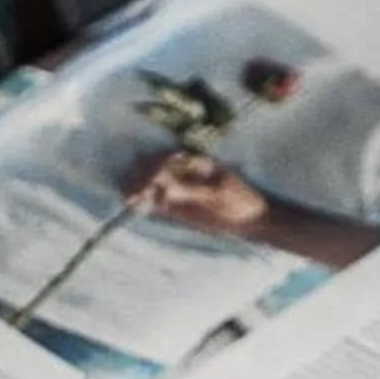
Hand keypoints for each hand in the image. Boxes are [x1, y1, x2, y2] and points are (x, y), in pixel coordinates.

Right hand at [123, 151, 271, 237]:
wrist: (251, 218)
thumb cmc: (240, 199)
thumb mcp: (218, 192)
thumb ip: (191, 190)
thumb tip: (165, 189)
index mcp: (193, 161)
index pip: (165, 159)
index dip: (153, 169)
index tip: (148, 183)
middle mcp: (181, 171)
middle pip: (151, 169)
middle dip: (139, 177)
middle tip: (131, 193)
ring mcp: (176, 188)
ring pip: (149, 184)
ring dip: (137, 189)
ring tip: (128, 200)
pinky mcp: (174, 206)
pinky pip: (153, 201)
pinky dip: (143, 202)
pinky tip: (135, 206)